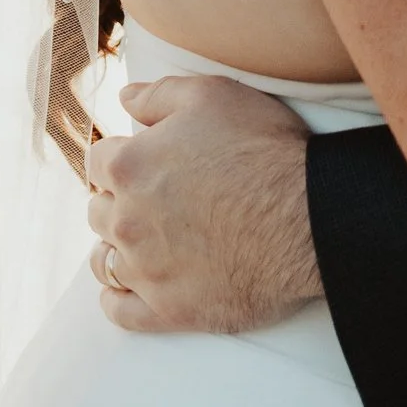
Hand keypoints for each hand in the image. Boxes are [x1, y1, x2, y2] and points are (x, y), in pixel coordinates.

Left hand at [85, 71, 317, 332]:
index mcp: (130, 166)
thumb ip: (159, 95)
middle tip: (152, 198)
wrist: (309, 219)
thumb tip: (125, 97)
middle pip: (98, 211)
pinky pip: (121, 312)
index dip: (121, 156)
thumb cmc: (264, 151)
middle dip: (119, 201)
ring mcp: (146, 271)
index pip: (98, 161)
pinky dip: (119, 299)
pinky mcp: (169, 310)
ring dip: (116, 248)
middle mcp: (127, 221)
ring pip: (104, 262)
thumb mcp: (213, 96)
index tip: (140, 160)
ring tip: (142, 241)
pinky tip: (131, 287)